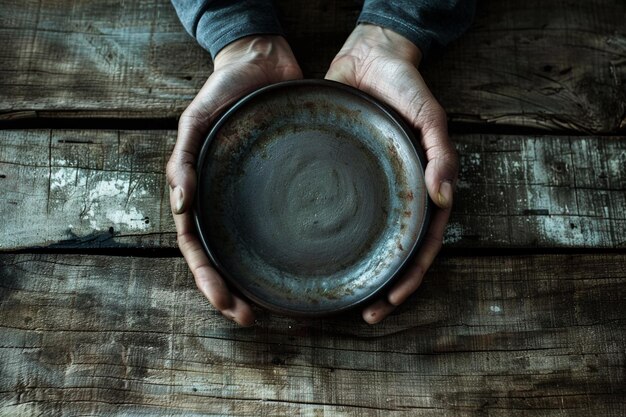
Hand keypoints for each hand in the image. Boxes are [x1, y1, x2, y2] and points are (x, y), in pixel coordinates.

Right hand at [166, 36, 301, 325]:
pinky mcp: (281, 187)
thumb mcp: (196, 119)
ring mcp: (252, 197)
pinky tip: (299, 267)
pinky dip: (284, 249)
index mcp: (199, 191)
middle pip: (223, 258)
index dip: (208, 279)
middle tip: (252, 318)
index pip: (197, 247)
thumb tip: (180, 205)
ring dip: (256, 281)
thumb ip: (183, 159)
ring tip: (274, 307)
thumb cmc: (223, 91)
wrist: (261, 63)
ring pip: (250, 249)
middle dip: (232, 292)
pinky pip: (281, 223)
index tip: (228, 305)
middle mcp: (225, 201)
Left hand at [326, 24, 458, 323]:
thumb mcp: (431, 116)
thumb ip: (441, 154)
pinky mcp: (347, 178)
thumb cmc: (406, 86)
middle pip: (396, 253)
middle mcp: (399, 195)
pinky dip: (339, 240)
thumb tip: (446, 197)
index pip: (422, 244)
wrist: (370, 58)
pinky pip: (345, 214)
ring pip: (371, 242)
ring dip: (364, 273)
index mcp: (423, 188)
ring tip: (344, 299)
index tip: (390, 303)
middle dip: (385, 288)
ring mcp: (374, 190)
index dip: (410, 277)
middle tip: (364, 315)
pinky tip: (322, 255)